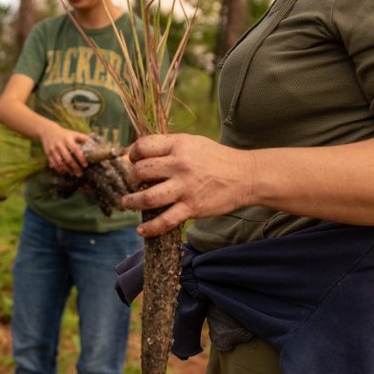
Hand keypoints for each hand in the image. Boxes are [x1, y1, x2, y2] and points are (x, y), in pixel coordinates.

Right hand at [38, 124, 89, 176]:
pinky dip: (59, 169)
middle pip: (68, 159)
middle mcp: (60, 145)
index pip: (76, 150)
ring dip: (67, 170)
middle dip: (75, 168)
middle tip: (81, 174)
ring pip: (60, 163)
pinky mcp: (48, 153)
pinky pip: (54, 164)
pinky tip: (65, 172)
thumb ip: (85, 139)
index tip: (86, 165)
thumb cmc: (65, 134)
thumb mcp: (74, 133)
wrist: (48, 131)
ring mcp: (53, 150)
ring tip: (73, 174)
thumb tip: (96, 145)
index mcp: (68, 140)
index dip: (81, 158)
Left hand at [121, 134, 255, 236]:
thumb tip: (143, 156)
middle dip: (131, 179)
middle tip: (132, 183)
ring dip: (131, 202)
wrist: (246, 176)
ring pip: (147, 197)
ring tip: (127, 203)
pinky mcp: (192, 207)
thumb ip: (171, 148)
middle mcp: (180, 164)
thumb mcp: (194, 143)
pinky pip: (165, 220)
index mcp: (179, 145)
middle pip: (141, 171)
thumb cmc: (218, 159)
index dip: (132, 154)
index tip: (132, 161)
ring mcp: (186, 187)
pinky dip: (150, 228)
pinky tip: (141, 230)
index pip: (143, 146)